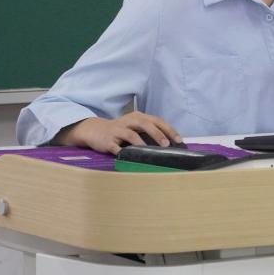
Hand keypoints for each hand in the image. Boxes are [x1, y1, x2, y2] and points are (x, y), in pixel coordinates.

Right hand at [55, 111, 181, 155]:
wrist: (94, 130)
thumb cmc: (120, 131)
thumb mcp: (135, 127)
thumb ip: (149, 132)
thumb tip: (169, 144)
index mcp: (138, 117)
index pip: (157, 121)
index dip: (169, 130)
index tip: (179, 140)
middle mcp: (129, 121)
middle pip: (146, 124)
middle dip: (158, 134)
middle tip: (167, 145)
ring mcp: (118, 130)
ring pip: (131, 134)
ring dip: (142, 143)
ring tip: (151, 152)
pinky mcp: (108, 140)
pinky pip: (116, 146)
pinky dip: (122, 152)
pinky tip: (129, 158)